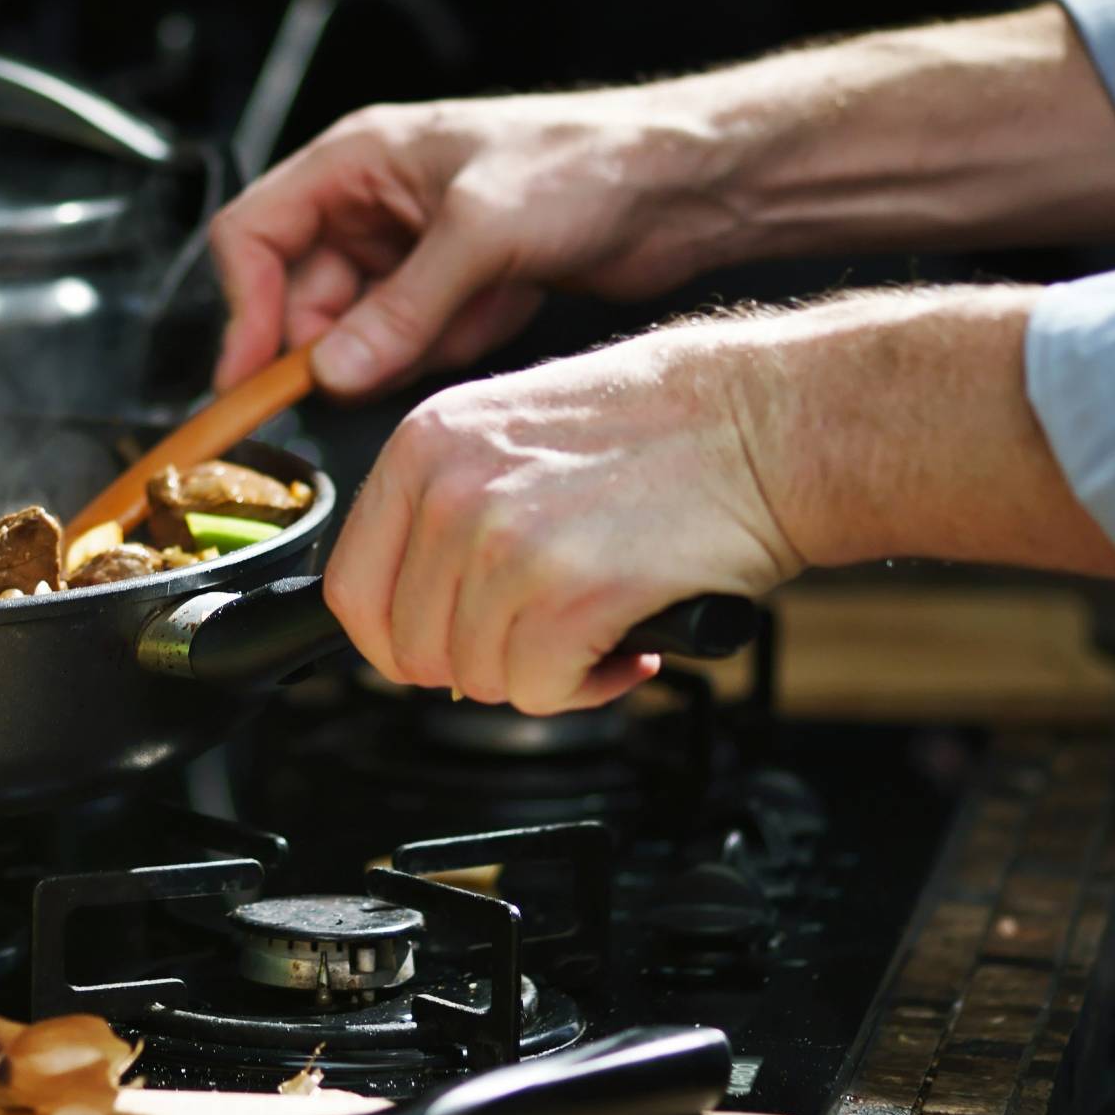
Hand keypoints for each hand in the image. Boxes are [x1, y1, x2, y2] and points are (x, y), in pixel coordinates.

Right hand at [209, 89, 746, 397]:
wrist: (681, 183)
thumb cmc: (586, 161)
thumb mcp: (481, 232)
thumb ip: (400, 310)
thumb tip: (331, 371)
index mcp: (356, 160)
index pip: (255, 236)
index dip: (244, 309)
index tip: (250, 380)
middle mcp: (374, 203)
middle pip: (300, 293)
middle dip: (330, 344)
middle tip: (363, 378)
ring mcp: (413, 250)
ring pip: (358, 327)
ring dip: (396, 348)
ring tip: (460, 323)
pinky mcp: (454, 288)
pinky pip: (414, 340)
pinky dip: (444, 346)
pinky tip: (495, 316)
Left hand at [322, 320, 802, 713]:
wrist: (763, 421)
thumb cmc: (661, 426)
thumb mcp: (513, 435)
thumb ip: (448, 509)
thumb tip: (412, 604)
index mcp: (425, 445)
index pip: (351, 591)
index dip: (395, 642)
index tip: (439, 647)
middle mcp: (452, 492)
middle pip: (411, 651)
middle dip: (479, 660)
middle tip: (540, 633)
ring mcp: (506, 544)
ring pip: (476, 678)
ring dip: (539, 673)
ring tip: (593, 625)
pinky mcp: (570, 595)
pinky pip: (539, 693)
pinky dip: (585, 688)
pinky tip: (623, 645)